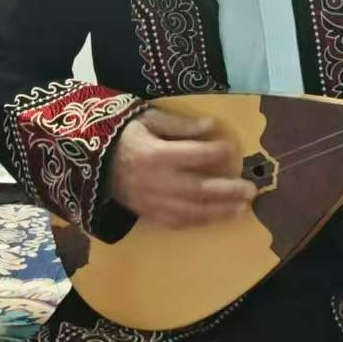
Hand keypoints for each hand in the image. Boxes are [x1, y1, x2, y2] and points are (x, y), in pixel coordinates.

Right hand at [106, 109, 256, 229]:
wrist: (92, 162)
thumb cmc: (124, 135)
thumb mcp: (147, 119)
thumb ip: (179, 125)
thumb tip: (210, 127)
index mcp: (155, 154)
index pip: (193, 155)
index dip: (216, 153)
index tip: (233, 149)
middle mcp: (155, 182)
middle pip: (198, 189)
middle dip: (227, 191)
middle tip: (251, 190)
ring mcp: (152, 202)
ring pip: (191, 212)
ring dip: (219, 212)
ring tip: (242, 209)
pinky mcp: (148, 214)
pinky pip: (177, 223)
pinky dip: (199, 222)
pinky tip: (217, 218)